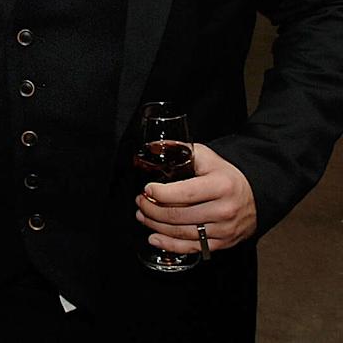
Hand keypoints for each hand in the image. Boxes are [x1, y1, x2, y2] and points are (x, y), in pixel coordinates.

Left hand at [135, 142, 257, 255]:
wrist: (255, 196)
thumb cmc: (226, 176)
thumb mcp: (208, 157)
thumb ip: (182, 151)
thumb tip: (154, 148)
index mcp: (221, 186)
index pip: (185, 193)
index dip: (161, 193)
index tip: (147, 189)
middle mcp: (224, 210)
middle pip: (179, 215)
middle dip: (152, 209)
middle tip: (140, 202)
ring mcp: (224, 230)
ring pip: (182, 232)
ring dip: (156, 226)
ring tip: (143, 216)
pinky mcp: (222, 243)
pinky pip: (192, 247)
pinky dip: (170, 245)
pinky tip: (155, 238)